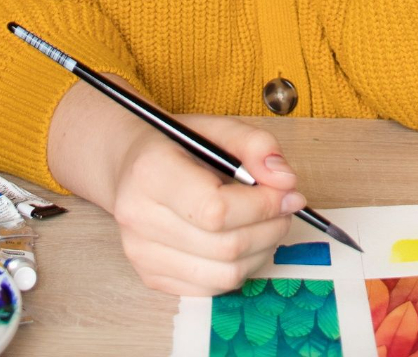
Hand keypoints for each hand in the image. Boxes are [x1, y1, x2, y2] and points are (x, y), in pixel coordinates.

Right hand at [110, 115, 304, 295]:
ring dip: (261, 251)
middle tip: (287, 207)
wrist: (131, 164)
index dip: (261, 206)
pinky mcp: (150, 276)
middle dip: (270, 228)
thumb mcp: (217, 128)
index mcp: (150, 172)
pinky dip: (239, 268)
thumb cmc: (178, 144)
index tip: (287, 193)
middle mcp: (138, 217)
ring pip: (223, 275)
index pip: (216, 209)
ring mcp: (141, 253)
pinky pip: (211, 288)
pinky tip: (243, 240)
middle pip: (224, 247)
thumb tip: (286, 181)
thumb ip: (255, 145)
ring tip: (268, 223)